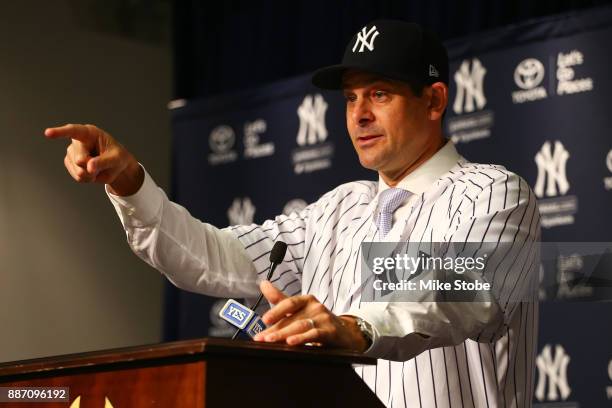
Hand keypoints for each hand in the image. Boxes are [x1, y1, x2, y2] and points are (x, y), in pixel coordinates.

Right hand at [44, 124, 143, 195]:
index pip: (73, 131)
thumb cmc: (117, 157)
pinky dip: (88, 179)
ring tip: (99, 168)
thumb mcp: (117, 159)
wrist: (116, 166)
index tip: (48, 133)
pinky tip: (92, 173)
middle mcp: (78, 141)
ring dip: (91, 174)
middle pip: (79, 158)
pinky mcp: (70, 164)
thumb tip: (88, 167)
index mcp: (89, 133)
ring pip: (78, 170)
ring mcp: (72, 153)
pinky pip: (78, 177)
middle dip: (91, 167)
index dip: (60, 132)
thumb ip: (103, 162)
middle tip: (102, 166)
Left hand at [253, 281, 368, 351]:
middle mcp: (315, 307)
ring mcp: (323, 319)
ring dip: (284, 334)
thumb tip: (263, 284)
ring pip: (301, 326)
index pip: (289, 303)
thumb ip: (281, 299)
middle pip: (292, 318)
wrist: (346, 333)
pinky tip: (291, 342)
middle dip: (275, 329)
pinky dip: (302, 338)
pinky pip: (314, 334)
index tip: (264, 320)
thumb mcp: (300, 309)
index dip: (276, 311)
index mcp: (306, 300)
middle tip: (261, 338)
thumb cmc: (319, 321)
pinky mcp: (330, 332)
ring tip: (271, 341)